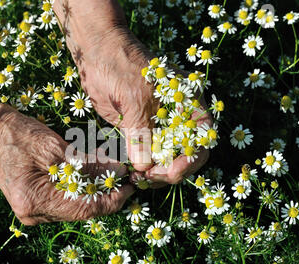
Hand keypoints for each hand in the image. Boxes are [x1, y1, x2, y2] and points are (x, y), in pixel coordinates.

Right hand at [0, 104, 133, 224]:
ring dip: (95, 190)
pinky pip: (65, 201)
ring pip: (75, 207)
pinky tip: (92, 174)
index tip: (131, 185)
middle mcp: (33, 214)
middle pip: (82, 211)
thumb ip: (88, 164)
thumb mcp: (55, 147)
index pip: (85, 209)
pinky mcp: (34, 203)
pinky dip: (82, 188)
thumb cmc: (14, 133)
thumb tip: (118, 173)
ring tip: (112, 172)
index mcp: (35, 201)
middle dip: (107, 194)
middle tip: (125, 176)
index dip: (113, 199)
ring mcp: (32, 211)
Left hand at [54, 0, 212, 186]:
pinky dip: (142, 167)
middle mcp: (178, 115)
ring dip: (155, 173)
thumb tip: (144, 167)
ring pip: (166, 157)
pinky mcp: (141, 129)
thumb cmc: (119, 65)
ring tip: (136, 178)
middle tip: (145, 178)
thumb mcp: (133, 98)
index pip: (201, 138)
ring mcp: (159, 123)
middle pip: (185, 153)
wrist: (96, 50)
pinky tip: (131, 172)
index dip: (189, 159)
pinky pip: (148, 154)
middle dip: (169, 171)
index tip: (166, 171)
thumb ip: (141, 132)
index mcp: (187, 101)